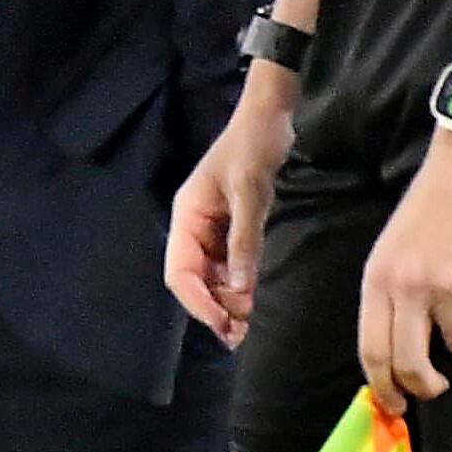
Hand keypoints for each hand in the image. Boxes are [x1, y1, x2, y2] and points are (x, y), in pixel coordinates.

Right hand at [165, 79, 293, 346]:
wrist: (271, 115)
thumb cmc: (253, 147)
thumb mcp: (249, 192)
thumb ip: (244, 240)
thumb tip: (240, 290)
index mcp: (187, 217)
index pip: (180, 274)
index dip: (198, 304)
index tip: (224, 325)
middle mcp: (195, 228)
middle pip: (194, 282)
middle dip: (214, 309)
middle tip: (243, 335)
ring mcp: (214, 230)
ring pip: (212, 279)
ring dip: (228, 303)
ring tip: (251, 325)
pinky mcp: (234, 229)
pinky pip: (230, 268)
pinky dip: (240, 288)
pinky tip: (256, 301)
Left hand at [357, 135, 451, 415]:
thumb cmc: (432, 208)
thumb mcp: (395, 252)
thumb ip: (395, 297)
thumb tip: (403, 353)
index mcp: (376, 280)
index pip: (371, 349)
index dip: (383, 386)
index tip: (394, 407)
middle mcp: (405, 287)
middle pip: (410, 362)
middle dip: (425, 386)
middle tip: (436, 389)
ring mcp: (445, 285)